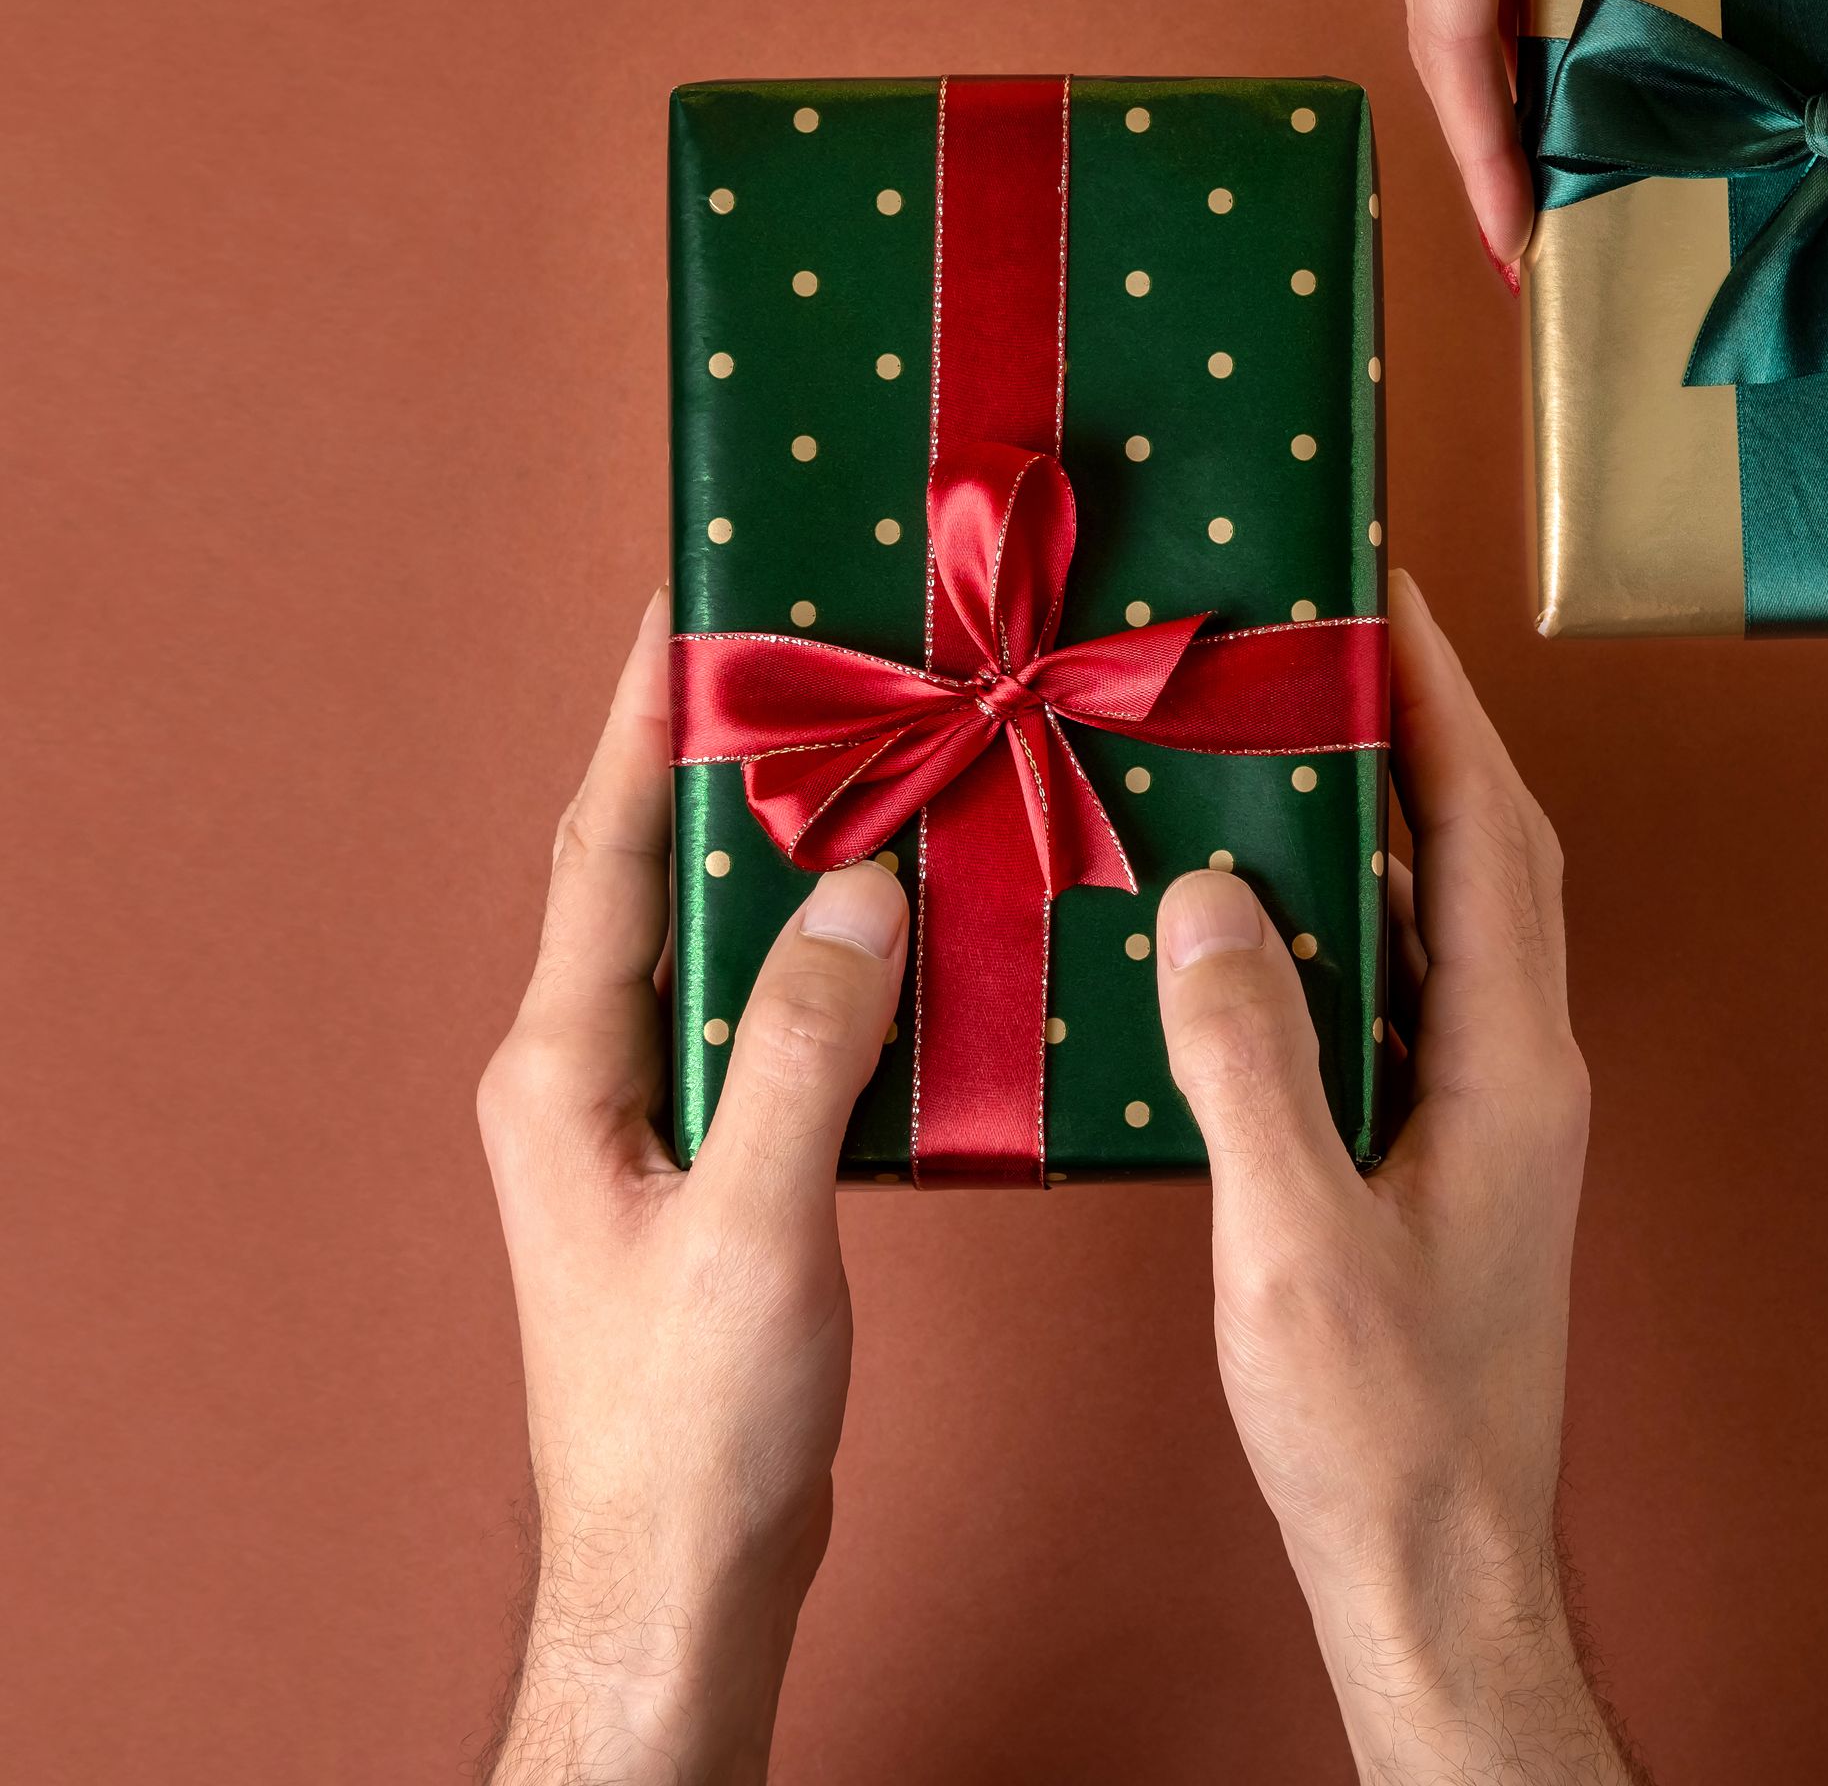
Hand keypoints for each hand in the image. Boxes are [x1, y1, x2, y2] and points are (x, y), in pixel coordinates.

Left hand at [478, 593, 910, 1783]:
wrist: (688, 1570)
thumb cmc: (688, 1422)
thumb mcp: (749, 1223)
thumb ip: (801, 1051)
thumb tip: (862, 896)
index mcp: (563, 1074)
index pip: (597, 853)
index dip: (640, 725)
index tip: (686, 608)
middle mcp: (588, 1081)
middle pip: (654, 878)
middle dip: (725, 763)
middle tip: (814, 658)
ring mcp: (649, 1126)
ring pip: (721, 945)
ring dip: (794, 856)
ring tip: (884, 764)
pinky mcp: (717, 1169)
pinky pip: (776, 1017)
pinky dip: (838, 955)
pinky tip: (914, 934)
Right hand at [1154, 572, 1629, 1782]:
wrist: (1437, 1573)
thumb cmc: (1382, 1434)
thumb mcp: (1292, 1242)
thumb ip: (1252, 1067)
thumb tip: (1214, 907)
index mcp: (1514, 1069)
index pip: (1495, 833)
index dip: (1445, 704)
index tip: (1391, 597)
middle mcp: (1525, 1073)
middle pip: (1486, 857)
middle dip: (1415, 736)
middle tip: (1327, 643)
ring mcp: (1492, 1120)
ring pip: (1446, 929)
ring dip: (1376, 834)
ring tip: (1276, 751)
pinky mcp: (1448, 1166)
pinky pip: (1404, 1004)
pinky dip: (1343, 938)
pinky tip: (1259, 932)